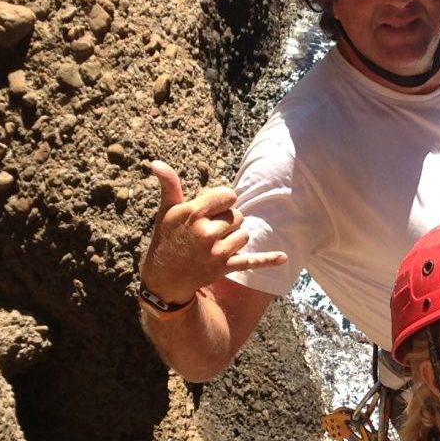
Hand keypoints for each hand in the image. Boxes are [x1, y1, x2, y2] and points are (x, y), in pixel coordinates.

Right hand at [142, 161, 286, 302]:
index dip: (223, 201)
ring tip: (215, 243)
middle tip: (208, 230)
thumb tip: (156, 162)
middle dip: (227, 220)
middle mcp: (207, 233)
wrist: (164, 278)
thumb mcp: (167, 211)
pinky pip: (251, 261)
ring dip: (234, 237)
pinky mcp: (224, 268)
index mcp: (194, 214)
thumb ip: (169, 185)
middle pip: (237, 215)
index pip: (229, 196)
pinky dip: (268, 260)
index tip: (212, 208)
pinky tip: (284, 257)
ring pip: (244, 234)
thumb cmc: (166, 239)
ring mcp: (217, 252)